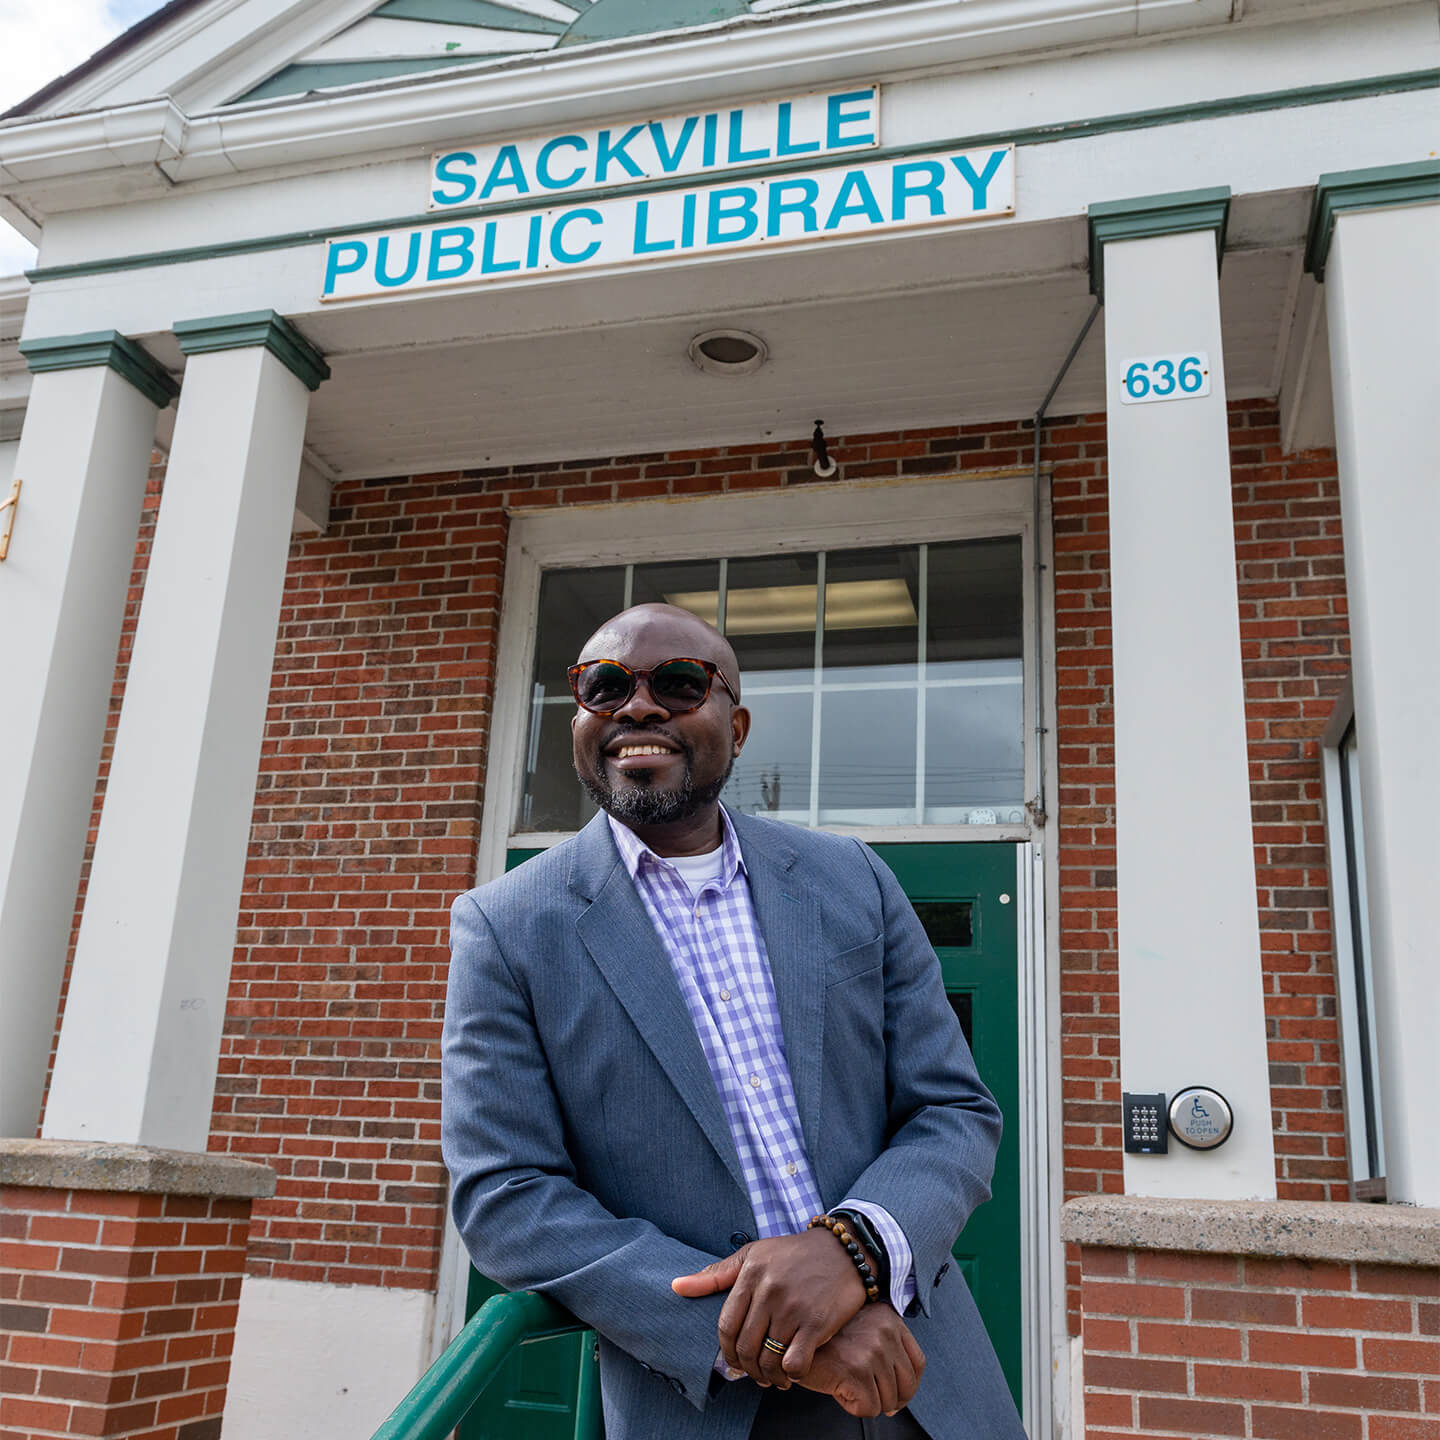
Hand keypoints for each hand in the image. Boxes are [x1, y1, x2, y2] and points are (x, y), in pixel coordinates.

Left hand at [671, 1229, 871, 1385]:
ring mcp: (793, 1307)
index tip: (735, 1360)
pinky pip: (794, 1363)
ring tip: (773, 1377)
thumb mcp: (753, 1255)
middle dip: (747, 1368)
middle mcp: (769, 1291)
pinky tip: (792, 1371)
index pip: (726, 1326)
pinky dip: (790, 1374)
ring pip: (768, 1359)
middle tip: (755, 1373)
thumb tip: (677, 1287)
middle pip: (745, 1347)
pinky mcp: (817, 1323)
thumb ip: (716, 1274)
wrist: (843, 1250)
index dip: (727, 1351)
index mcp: (751, 1274)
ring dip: (768, 1377)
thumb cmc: (793, 1254)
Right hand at [795, 1305, 925, 1417]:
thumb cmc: (825, 1341)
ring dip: (866, 1402)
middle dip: (888, 1400)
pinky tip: (837, 1388)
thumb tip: (898, 1405)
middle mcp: (885, 1331)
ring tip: (845, 1383)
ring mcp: (872, 1349)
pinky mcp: (857, 1370)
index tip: (893, 1395)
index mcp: (889, 1319)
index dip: (908, 1386)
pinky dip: (852, 1407)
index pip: (918, 1363)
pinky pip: (869, 1409)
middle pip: (907, 1386)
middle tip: (864, 1394)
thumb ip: (885, 1356)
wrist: (792, 1337)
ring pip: (888, 1402)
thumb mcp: (861, 1334)